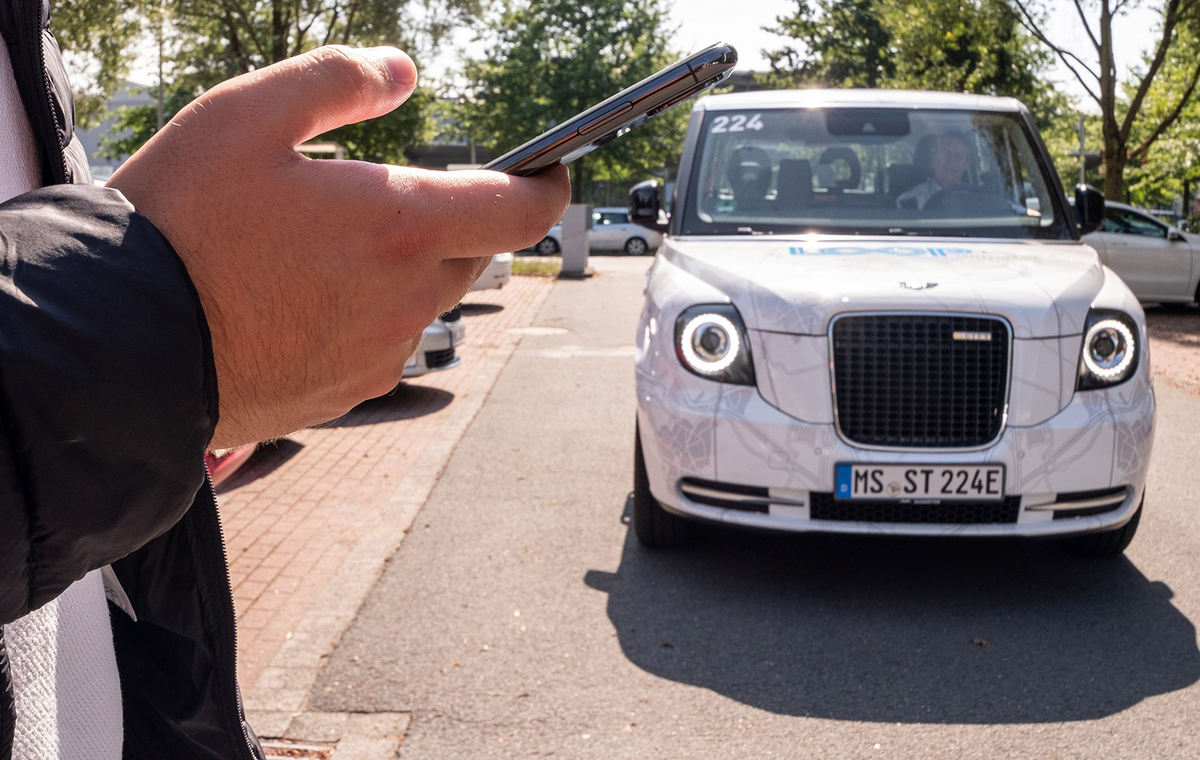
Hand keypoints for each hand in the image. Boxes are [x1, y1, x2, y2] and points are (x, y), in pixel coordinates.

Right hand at [109, 46, 569, 447]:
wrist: (124, 347)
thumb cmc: (179, 228)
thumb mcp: (246, 116)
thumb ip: (338, 82)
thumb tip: (401, 72)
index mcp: (399, 226)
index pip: (520, 209)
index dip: (546, 183)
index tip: (549, 168)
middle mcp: (406, 297)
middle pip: (473, 252)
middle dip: (454, 218)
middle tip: (392, 197)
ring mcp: (381, 352)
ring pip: (429, 298)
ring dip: (407, 267)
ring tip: (328, 249)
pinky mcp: (351, 391)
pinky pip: (389, 342)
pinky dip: (373, 312)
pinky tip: (308, 297)